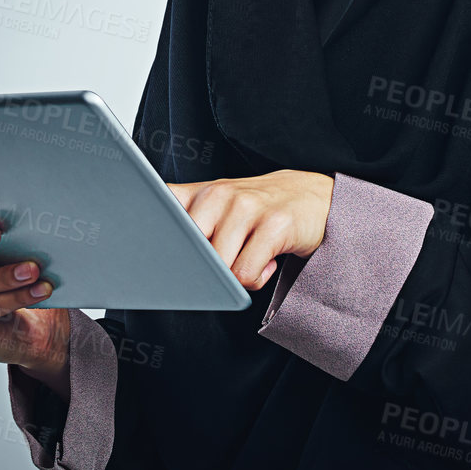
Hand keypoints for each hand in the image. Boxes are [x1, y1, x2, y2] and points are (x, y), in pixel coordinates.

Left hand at [165, 169, 334, 290]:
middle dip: (201, 269)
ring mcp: (247, 206)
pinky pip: (246, 274)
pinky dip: (257, 278)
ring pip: (219, 268)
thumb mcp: (218, 209)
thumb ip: (187, 221)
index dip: (156, 241)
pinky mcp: (274, 224)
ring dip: (236, 277)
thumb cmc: (258, 211)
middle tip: (224, 263)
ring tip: (252, 256)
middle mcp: (219, 194)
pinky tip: (269, 260)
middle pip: (188, 252)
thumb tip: (156, 256)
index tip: (158, 258)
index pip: (159, 212)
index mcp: (199, 192)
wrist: (314, 198)